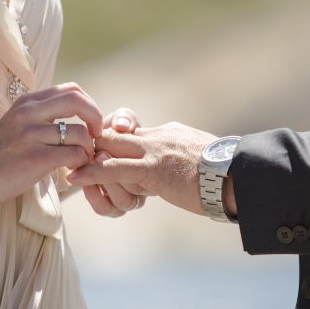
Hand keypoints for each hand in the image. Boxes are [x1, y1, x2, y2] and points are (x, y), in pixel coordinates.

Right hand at [0, 83, 102, 207]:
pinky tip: (73, 170)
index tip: (89, 123)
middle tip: (96, 136)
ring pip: (80, 133)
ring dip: (88, 149)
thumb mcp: (17, 123)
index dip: (89, 105)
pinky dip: (81, 163)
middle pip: (78, 101)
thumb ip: (42, 115)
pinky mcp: (37, 157)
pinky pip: (74, 154)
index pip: (71, 89)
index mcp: (27, 102)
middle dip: (96, 118)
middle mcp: (29, 112)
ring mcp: (32, 134)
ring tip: (81, 160)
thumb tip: (75, 116)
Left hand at [68, 121, 217, 215]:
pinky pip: (113, 168)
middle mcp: (158, 137)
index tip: (99, 149)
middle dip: (93, 145)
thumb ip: (181, 159)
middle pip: (114, 133)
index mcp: (169, 133)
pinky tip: (74, 177)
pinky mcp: (153, 170)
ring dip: (88, 159)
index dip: (111, 139)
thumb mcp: (200, 160)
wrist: (240, 177)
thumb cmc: (227, 174)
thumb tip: (177, 171)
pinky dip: (91, 172)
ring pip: (110, 148)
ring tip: (69, 168)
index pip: (131, 131)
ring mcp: (154, 152)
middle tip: (74, 155)